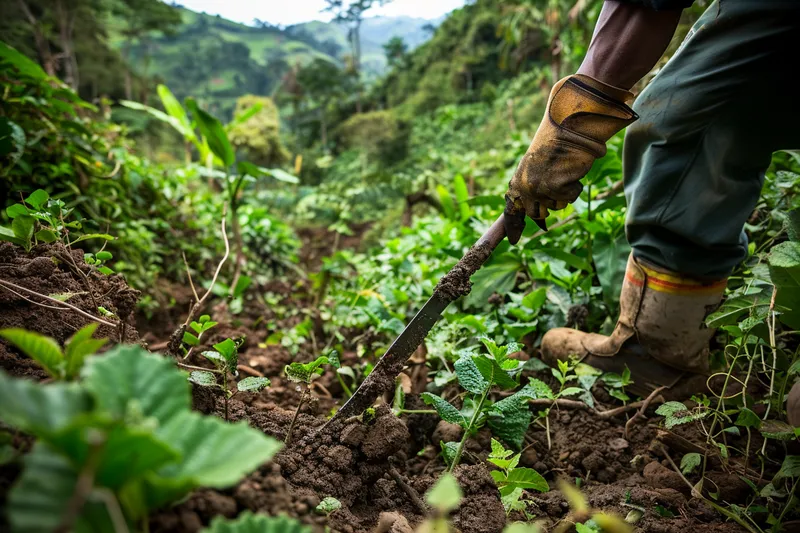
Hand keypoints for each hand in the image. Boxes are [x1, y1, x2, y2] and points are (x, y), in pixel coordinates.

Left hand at [504, 74, 636, 243]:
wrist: (569, 121)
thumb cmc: (558, 139)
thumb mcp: (540, 164)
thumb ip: (533, 186)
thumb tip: (535, 213)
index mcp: (518, 179)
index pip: (511, 209)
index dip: (512, 226)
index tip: (514, 241)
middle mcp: (524, 185)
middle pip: (538, 214)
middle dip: (548, 209)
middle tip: (556, 195)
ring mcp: (539, 187)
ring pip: (556, 206)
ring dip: (564, 193)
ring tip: (566, 171)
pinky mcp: (556, 185)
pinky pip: (570, 197)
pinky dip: (575, 186)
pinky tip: (573, 169)